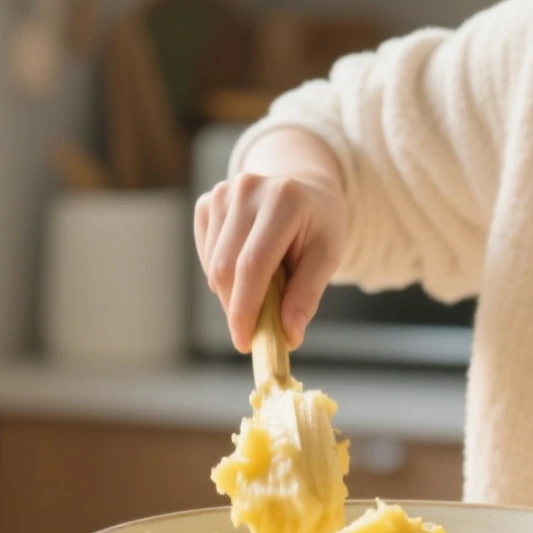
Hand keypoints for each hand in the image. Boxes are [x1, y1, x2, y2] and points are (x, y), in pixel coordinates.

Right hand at [194, 171, 345, 351]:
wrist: (305, 191)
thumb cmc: (319, 226)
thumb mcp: (327, 256)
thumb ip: (307, 294)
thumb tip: (288, 335)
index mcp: (284, 200)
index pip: (253, 265)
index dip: (245, 309)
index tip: (245, 342)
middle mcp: (247, 190)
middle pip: (226, 268)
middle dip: (237, 309)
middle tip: (253, 332)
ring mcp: (222, 193)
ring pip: (213, 265)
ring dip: (231, 293)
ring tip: (263, 289)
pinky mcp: (206, 202)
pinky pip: (205, 255)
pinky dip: (222, 275)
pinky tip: (246, 270)